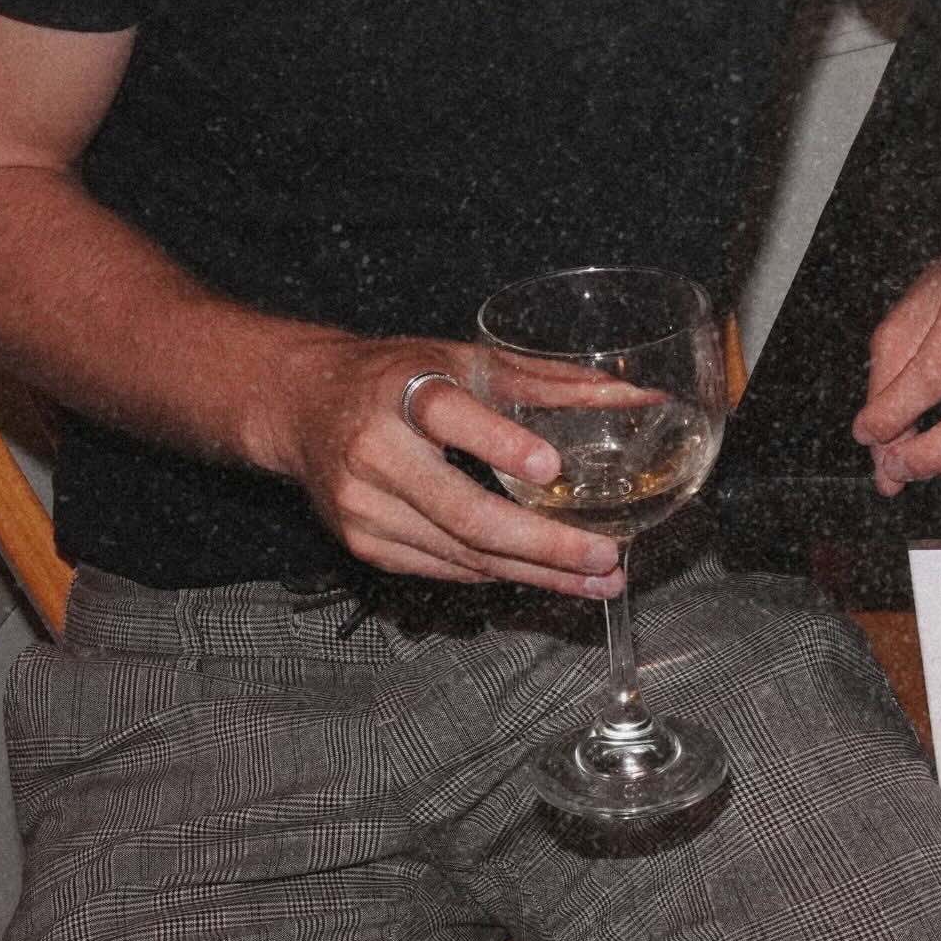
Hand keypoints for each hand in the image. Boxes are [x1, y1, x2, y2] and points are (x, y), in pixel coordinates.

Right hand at [273, 334, 627, 596]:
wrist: (302, 407)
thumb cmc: (395, 378)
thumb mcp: (465, 361)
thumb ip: (548, 382)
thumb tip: (638, 398)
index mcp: (398, 390)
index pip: (446, 414)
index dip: (498, 444)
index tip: (550, 468)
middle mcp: (374, 453)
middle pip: (465, 513)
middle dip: (544, 544)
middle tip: (605, 556)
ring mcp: (365, 508)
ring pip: (463, 555)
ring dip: (536, 573)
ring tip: (598, 579)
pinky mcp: (365, 545)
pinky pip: (447, 569)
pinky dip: (500, 573)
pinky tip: (545, 575)